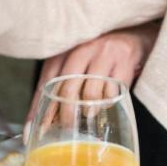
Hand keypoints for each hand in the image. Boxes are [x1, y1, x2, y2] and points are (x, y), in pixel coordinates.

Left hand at [25, 24, 159, 134]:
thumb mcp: (74, 62)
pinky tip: (105, 102)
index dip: (40, 108)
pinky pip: (113, 92)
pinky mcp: (125, 62)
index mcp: (66, 49)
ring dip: (88, 109)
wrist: (133, 34)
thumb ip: (56, 86)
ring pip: (91, 92)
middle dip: (65, 114)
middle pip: (68, 88)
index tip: (35, 131)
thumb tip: (33, 125)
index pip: (47, 81)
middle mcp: (84, 48)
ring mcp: (105, 54)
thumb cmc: (97, 53)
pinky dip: (107, 102)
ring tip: (88, 114)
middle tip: (66, 127)